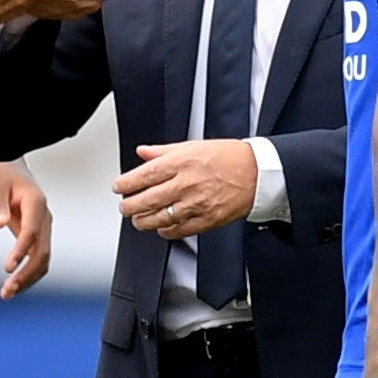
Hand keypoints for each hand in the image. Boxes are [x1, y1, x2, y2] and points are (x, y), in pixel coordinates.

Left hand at [0, 160, 51, 297]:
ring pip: (42, 260)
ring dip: (27, 279)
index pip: (31, 232)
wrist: (9, 170)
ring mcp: (44, 229)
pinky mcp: (37, 237)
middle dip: (26, 273)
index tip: (7, 268)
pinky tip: (11, 287)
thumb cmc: (0, 177)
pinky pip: (37, 259)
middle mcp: (45, 218)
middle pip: (42, 252)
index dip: (20, 251)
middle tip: (6, 291)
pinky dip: (27, 274)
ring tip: (6, 294)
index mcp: (36, 203)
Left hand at [115, 140, 256, 238]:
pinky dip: (165, 231)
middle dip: (129, 206)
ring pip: (159, 218)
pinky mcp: (206, 220)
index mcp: (182, 162)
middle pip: (147, 199)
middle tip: (124, 206)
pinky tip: (161, 228)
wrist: (258, 173)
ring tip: (138, 219)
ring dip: (143, 221)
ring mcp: (196, 204)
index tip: (119, 187)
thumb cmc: (229, 157)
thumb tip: (143, 153)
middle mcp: (187, 183)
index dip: (126, 183)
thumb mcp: (194, 146)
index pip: (145, 175)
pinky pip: (178, 231)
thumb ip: (164, 151)